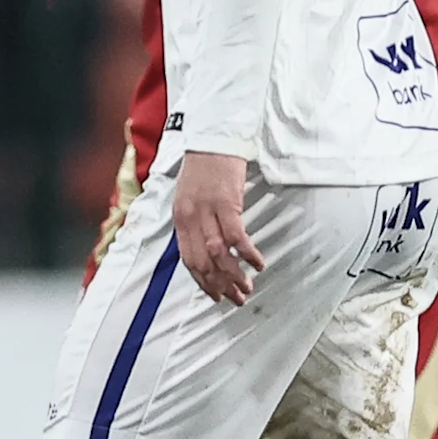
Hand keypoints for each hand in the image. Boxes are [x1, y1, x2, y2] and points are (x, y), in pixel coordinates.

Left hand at [173, 151, 265, 304]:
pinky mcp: (227, 203)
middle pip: (203, 262)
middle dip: (220, 286)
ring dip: (234, 275)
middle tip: (236, 298)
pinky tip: (257, 264)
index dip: (202, 282)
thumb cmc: (203, 169)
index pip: (188, 260)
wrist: (212, 140)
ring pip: (219, 254)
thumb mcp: (188, 198)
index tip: (215, 296)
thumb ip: (194, 224)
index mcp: (180, 219)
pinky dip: (247, 254)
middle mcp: (190, 218)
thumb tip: (205, 250)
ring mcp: (207, 211)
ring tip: (248, 287)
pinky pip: (237, 237)